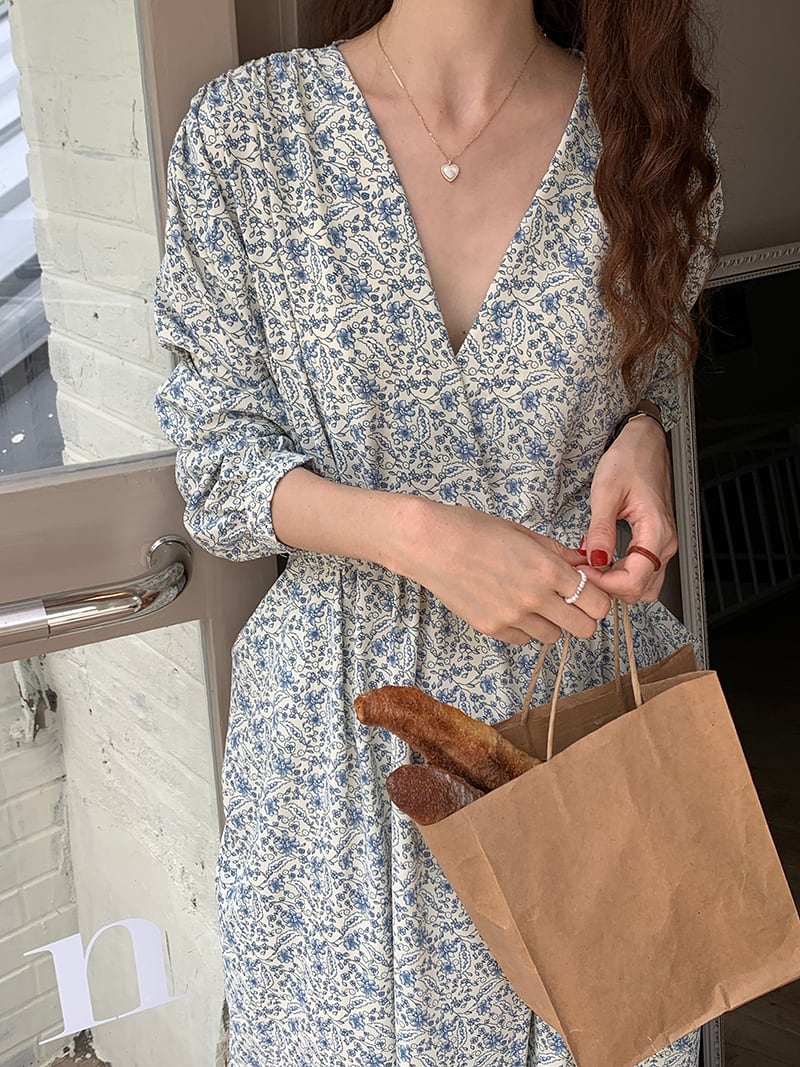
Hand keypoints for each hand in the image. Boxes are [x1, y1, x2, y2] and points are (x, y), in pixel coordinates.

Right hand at [394, 498, 612, 644]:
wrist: (430, 543)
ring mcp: (512, 618)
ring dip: (551, 622)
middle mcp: (534, 599)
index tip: (588, 590)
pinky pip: (524, 639)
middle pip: (584, 628)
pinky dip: (525, 627)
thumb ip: (558, 554)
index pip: (597, 603)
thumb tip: (584, 565)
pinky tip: (510, 605)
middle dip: (581, 615)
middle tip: (567, 600)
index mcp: (547, 570)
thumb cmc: (474, 530)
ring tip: (533, 601)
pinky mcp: (492, 629)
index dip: (597, 598)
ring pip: (554, 636)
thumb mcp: (523, 534)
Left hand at [581, 416, 676, 601]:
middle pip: (640, 589)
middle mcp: (665, 543)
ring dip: (616, 583)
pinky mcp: (655, 542)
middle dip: (609, 586)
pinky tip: (603, 561)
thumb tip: (595, 560)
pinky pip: (643, 571)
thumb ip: (601, 529)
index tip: (584, 572)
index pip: (635, 580)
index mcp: (656, 531)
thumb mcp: (606, 492)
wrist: (645, 444)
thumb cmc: (629, 460)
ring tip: (591, 566)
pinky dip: (622, 574)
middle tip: (583, 570)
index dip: (606, 584)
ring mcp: (662, 544)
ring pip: (644, 585)